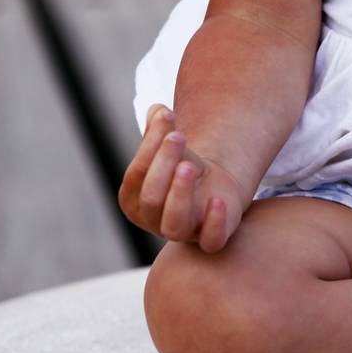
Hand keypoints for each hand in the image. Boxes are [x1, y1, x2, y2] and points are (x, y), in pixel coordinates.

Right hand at [118, 103, 245, 252]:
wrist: (213, 188)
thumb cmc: (182, 166)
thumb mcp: (170, 146)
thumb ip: (159, 129)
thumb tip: (157, 110)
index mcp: (133, 199)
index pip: (136, 174)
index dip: (149, 146)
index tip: (167, 116)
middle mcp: (153, 220)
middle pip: (151, 197)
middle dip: (163, 164)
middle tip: (178, 136)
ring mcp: (182, 233)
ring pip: (174, 224)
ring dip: (180, 194)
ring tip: (189, 166)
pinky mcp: (211, 239)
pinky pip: (210, 242)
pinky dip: (213, 224)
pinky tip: (218, 200)